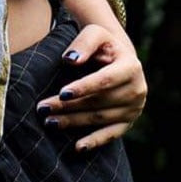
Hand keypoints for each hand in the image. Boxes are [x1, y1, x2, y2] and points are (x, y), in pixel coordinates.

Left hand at [35, 23, 146, 150]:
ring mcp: (134, 109)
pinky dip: (95, 141)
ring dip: (74, 121)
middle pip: (99, 101)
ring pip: (100, 118)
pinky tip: (77, 147)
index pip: (105, 80)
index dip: (84, 87)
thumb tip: (70, 60)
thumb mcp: (95, 34)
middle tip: (43, 108)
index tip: (62, 93)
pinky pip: (111, 134)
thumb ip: (83, 43)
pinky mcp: (128, 121)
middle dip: (69, 106)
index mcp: (131, 67)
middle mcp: (137, 90)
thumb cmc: (102, 45)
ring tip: (49, 121)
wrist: (118, 58)